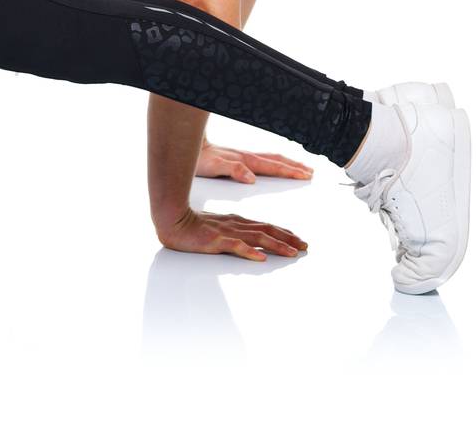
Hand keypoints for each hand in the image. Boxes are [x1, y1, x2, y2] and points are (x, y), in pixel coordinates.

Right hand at [155, 207, 307, 261]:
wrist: (170, 219)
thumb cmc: (191, 225)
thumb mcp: (217, 227)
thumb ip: (234, 233)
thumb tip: (253, 245)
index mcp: (236, 221)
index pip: (265, 226)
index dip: (284, 233)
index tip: (298, 240)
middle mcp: (235, 225)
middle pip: (267, 230)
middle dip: (288, 239)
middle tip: (305, 246)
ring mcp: (226, 232)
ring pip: (257, 237)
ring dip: (277, 245)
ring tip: (292, 252)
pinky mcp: (215, 241)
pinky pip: (235, 246)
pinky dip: (249, 251)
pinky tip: (260, 257)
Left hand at [195, 141, 312, 182]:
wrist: (185, 146)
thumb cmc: (197, 158)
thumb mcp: (213, 166)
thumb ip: (232, 169)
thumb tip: (252, 177)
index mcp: (244, 160)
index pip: (272, 166)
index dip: (290, 172)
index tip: (306, 175)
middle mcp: (245, 156)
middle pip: (275, 160)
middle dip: (294, 166)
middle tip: (311, 171)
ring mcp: (241, 155)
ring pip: (269, 158)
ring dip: (286, 163)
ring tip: (299, 167)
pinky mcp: (235, 157)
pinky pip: (261, 159)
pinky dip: (273, 162)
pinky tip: (272, 166)